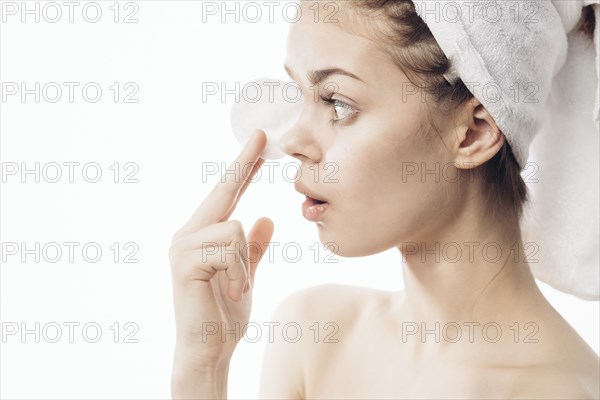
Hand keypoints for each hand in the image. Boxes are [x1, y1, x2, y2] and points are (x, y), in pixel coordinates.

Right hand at [169, 130, 273, 368]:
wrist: (209, 349)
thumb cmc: (224, 314)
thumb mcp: (246, 274)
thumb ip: (253, 248)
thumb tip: (266, 219)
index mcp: (202, 236)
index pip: (226, 196)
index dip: (242, 169)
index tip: (259, 144)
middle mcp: (187, 235)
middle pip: (222, 192)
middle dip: (243, 163)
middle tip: (260, 135)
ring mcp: (183, 247)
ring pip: (233, 227)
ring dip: (244, 263)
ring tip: (238, 288)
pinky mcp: (185, 262)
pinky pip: (229, 248)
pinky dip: (240, 274)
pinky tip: (234, 293)